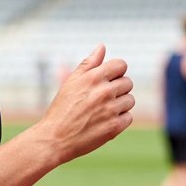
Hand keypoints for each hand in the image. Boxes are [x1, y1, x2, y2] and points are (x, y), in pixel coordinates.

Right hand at [39, 45, 133, 163]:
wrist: (55, 138)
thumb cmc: (62, 109)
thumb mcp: (71, 82)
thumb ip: (89, 63)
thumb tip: (102, 46)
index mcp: (94, 77)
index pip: (121, 65)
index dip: (116, 72)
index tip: (108, 81)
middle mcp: (105, 91)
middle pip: (127, 83)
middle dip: (117, 89)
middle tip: (101, 99)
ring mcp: (111, 110)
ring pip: (130, 100)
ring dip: (120, 105)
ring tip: (103, 111)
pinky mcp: (114, 127)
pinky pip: (128, 117)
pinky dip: (120, 120)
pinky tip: (104, 122)